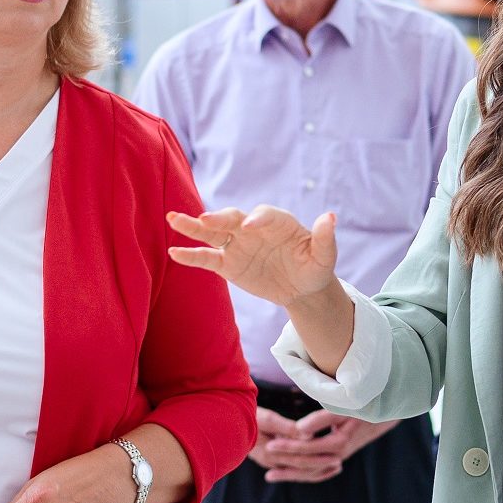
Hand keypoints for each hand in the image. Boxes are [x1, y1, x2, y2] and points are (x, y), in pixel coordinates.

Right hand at [167, 207, 339, 309]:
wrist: (301, 287)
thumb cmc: (314, 267)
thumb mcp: (324, 256)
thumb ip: (324, 237)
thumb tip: (330, 217)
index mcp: (277, 222)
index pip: (265, 215)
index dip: (257, 219)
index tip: (249, 226)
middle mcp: (252, 228)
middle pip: (232, 219)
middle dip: (220, 218)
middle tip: (206, 219)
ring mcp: (237, 245)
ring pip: (212, 233)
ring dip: (193, 226)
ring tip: (172, 217)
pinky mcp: (228, 264)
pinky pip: (207, 258)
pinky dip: (191, 255)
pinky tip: (173, 252)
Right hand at [246, 408, 340, 483]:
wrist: (225, 422)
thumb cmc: (244, 415)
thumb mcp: (267, 419)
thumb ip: (288, 428)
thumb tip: (308, 436)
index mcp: (269, 453)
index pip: (298, 458)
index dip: (317, 456)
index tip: (335, 451)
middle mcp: (270, 462)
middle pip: (300, 467)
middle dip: (320, 465)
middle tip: (340, 461)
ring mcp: (269, 462)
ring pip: (297, 470)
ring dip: (317, 469)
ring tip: (336, 466)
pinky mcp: (270, 459)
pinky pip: (292, 468)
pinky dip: (307, 468)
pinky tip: (320, 467)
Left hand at [260, 409, 398, 483]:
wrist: (386, 408)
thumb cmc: (362, 403)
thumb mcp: (341, 408)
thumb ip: (320, 419)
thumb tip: (299, 431)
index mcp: (339, 442)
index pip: (307, 448)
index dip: (287, 447)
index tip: (269, 445)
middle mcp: (339, 453)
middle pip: (307, 462)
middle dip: (285, 461)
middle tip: (264, 458)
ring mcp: (340, 456)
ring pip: (312, 470)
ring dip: (291, 472)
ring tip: (270, 476)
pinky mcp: (339, 454)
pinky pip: (318, 469)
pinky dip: (302, 472)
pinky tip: (288, 472)